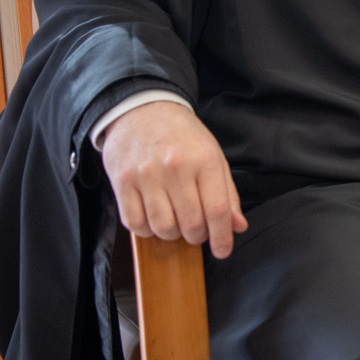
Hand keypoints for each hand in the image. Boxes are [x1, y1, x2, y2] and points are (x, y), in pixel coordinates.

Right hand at [102, 102, 246, 258]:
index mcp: (204, 160)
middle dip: (197, 236)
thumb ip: (226, 193)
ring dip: (171, 234)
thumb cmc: (182, 135)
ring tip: (176, 222)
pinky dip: (146, 230)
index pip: (217, 210)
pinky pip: (134, 222)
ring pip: (162, 227)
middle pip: (190, 223)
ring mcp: (145, 175)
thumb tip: (237, 226)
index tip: (223, 251)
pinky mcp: (121, 182)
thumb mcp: (213, 155)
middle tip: (197, 230)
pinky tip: (154, 219)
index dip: (222, 237)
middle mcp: (175, 168)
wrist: (141, 109)